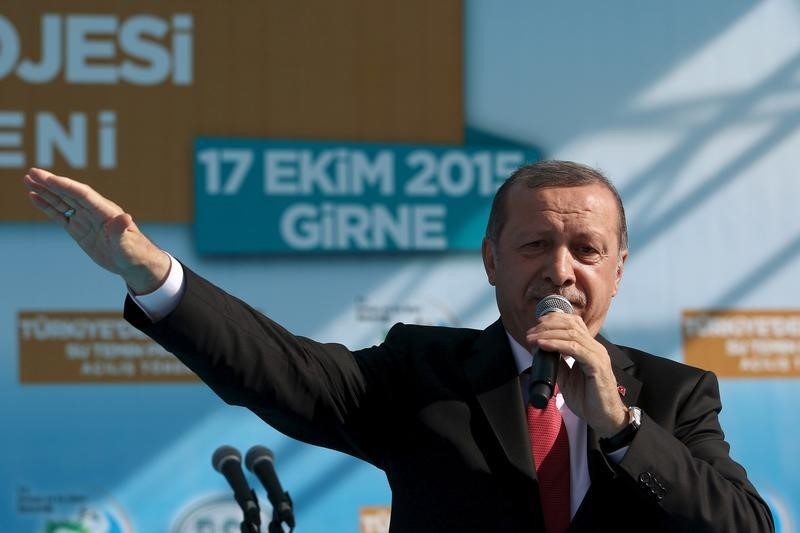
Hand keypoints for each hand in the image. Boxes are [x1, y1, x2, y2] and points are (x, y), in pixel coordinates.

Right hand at [23, 168, 170, 293]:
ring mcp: (85, 219)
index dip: (66, 186)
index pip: (83, 194)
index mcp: (105, 211)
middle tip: (32, 172)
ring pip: (62, 201)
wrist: (134, 263)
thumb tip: (125, 216)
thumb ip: (121, 230)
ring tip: (28, 180)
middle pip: (69, 194)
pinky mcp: (79, 229)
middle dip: (51, 183)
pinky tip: (35, 197)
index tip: (48, 178)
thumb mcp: (128, 243)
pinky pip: (60, 214)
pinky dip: (47, 206)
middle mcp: (93, 211)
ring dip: (45, 191)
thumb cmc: (134, 252)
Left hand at [526, 313, 627, 436]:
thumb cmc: (588, 399)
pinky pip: (575, 349)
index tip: (536, 325)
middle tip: (530, 333)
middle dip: (547, 326)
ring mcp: (597, 355)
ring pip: (572, 334)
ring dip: (548, 334)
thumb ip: (557, 362)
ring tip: (533, 338)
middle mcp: (595, 348)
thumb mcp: (566, 377)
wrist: (604, 418)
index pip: (573, 323)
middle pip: (571, 325)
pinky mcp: (597, 365)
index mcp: (589, 348)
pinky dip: (557, 344)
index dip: (554, 320)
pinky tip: (543, 345)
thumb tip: (541, 349)